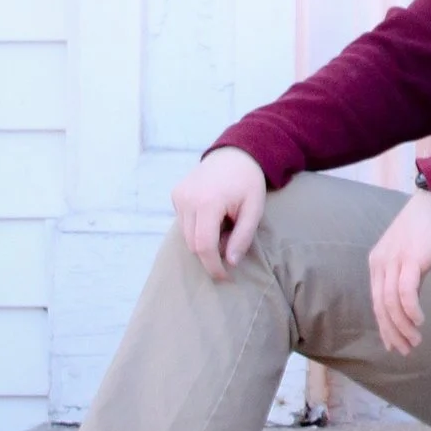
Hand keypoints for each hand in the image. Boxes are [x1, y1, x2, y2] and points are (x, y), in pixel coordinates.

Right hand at [173, 147, 266, 277]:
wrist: (236, 153)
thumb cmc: (249, 182)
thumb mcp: (254, 209)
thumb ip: (243, 237)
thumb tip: (230, 263)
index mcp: (208, 202)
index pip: (204, 246)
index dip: (213, 266)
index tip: (225, 277)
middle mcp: (187, 199)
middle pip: (193, 244)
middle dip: (210, 253)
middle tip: (231, 243)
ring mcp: (179, 196)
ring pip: (186, 235)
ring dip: (203, 240)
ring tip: (224, 225)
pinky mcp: (176, 194)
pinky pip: (183, 222)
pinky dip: (197, 227)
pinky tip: (214, 215)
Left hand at [368, 188, 430, 353]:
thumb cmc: (428, 232)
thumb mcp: (413, 260)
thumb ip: (407, 281)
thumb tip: (409, 308)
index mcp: (377, 264)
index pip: (376, 302)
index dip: (384, 327)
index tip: (394, 344)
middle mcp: (380, 263)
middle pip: (380, 306)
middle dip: (392, 332)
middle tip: (405, 350)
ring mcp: (393, 260)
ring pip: (390, 303)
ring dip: (403, 326)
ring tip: (416, 341)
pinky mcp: (409, 259)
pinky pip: (405, 292)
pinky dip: (410, 310)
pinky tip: (419, 321)